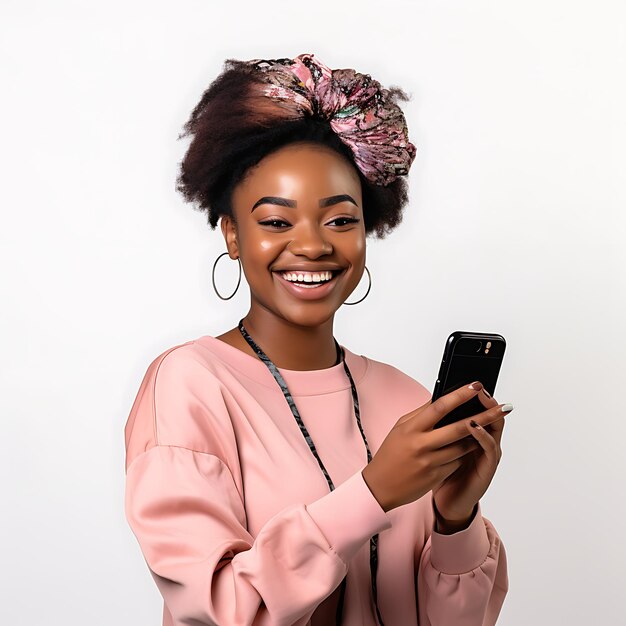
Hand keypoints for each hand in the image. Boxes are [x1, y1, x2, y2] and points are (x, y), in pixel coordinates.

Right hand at [361, 382, 512, 513]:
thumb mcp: (401, 428)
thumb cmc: (391, 453)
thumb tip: (441, 400)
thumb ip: (421, 415)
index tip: (477, 386)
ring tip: (485, 429)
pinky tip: (463, 450)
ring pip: (462, 447)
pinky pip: (457, 462)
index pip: (440, 407)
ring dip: (475, 437)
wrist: (380, 486)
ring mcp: (429, 461)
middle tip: (502, 408)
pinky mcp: (435, 476)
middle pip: (459, 427)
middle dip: (484, 417)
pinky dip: (462, 455)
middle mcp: (421, 444)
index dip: (460, 395)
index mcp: (411, 427)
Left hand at [432, 385, 511, 522]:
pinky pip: (489, 448)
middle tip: (479, 385)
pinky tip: (473, 426)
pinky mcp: (487, 467)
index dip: (473, 395)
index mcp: (471, 433)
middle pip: (489, 414)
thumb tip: (433, 401)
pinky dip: (482, 435)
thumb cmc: (442, 471)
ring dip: (487, 413)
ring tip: (481, 400)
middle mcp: (483, 441)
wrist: (447, 500)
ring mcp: (487, 454)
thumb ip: (441, 426)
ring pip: (493, 428)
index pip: (476, 409)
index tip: (467, 379)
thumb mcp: (438, 443)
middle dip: (485, 399)